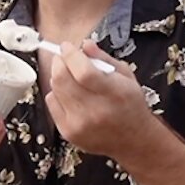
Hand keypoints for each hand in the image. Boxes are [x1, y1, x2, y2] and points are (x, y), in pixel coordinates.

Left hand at [45, 39, 155, 159]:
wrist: (133, 140)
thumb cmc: (130, 105)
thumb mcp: (126, 76)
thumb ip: (104, 58)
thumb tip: (85, 44)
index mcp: (114, 94)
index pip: (83, 72)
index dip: (71, 55)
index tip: (67, 46)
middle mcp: (96, 111)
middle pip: (63, 80)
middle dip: (59, 62)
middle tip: (64, 57)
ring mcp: (80, 124)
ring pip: (55, 89)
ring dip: (58, 76)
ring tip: (69, 74)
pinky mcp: (69, 132)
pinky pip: (51, 103)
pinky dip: (57, 93)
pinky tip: (69, 93)